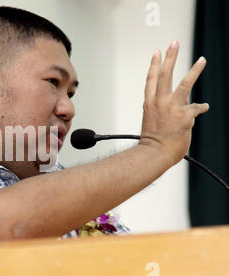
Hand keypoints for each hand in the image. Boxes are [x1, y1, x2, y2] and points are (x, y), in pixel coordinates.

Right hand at [140, 41, 208, 166]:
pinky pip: (196, 108)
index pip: (151, 80)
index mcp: (149, 103)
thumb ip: (163, 110)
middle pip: (164, 74)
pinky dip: (200, 108)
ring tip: (202, 60)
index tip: (156, 53)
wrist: (154, 154)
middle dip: (170, 57)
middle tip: (174, 44)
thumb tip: (181, 106)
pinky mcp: (184, 116)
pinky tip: (204, 107)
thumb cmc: (152, 141)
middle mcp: (159, 102)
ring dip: (195, 71)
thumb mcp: (151, 122)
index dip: (154, 65)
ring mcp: (172, 108)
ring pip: (184, 84)